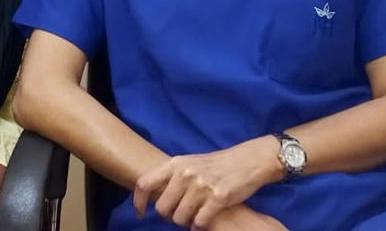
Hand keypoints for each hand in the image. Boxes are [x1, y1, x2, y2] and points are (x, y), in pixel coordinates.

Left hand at [133, 136, 283, 228]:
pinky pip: (198, 223)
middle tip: (179, 214)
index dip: (138, 202)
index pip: (144, 183)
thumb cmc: (216, 165)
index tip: (140, 213)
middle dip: (169, 216)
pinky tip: (205, 220)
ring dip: (186, 222)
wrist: (247, 161)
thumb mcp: (189, 163)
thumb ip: (172, 176)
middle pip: (162, 208)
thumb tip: (152, 196)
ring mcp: (201, 185)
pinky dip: (199, 226)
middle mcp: (185, 174)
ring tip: (195, 215)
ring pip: (179, 219)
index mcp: (175, 163)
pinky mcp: (217, 198)